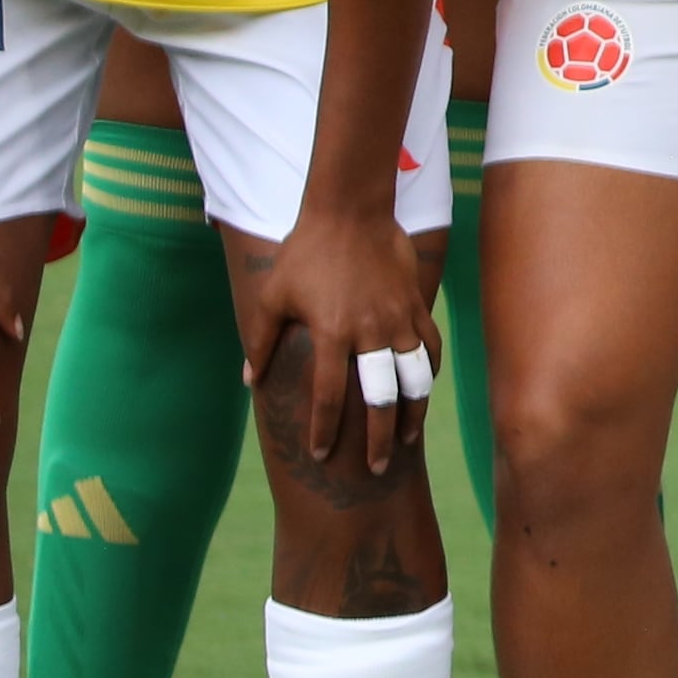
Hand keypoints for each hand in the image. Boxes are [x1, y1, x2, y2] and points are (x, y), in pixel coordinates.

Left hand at [245, 210, 435, 475]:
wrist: (351, 210)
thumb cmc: (304, 252)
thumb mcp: (272, 295)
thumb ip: (260, 341)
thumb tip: (249, 381)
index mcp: (332, 333)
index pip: (331, 397)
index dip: (325, 431)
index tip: (321, 456)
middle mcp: (370, 332)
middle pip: (381, 399)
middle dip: (378, 439)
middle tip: (375, 468)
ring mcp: (398, 319)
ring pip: (415, 378)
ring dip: (413, 413)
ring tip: (406, 439)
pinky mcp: (415, 305)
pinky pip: (428, 348)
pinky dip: (428, 373)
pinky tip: (423, 390)